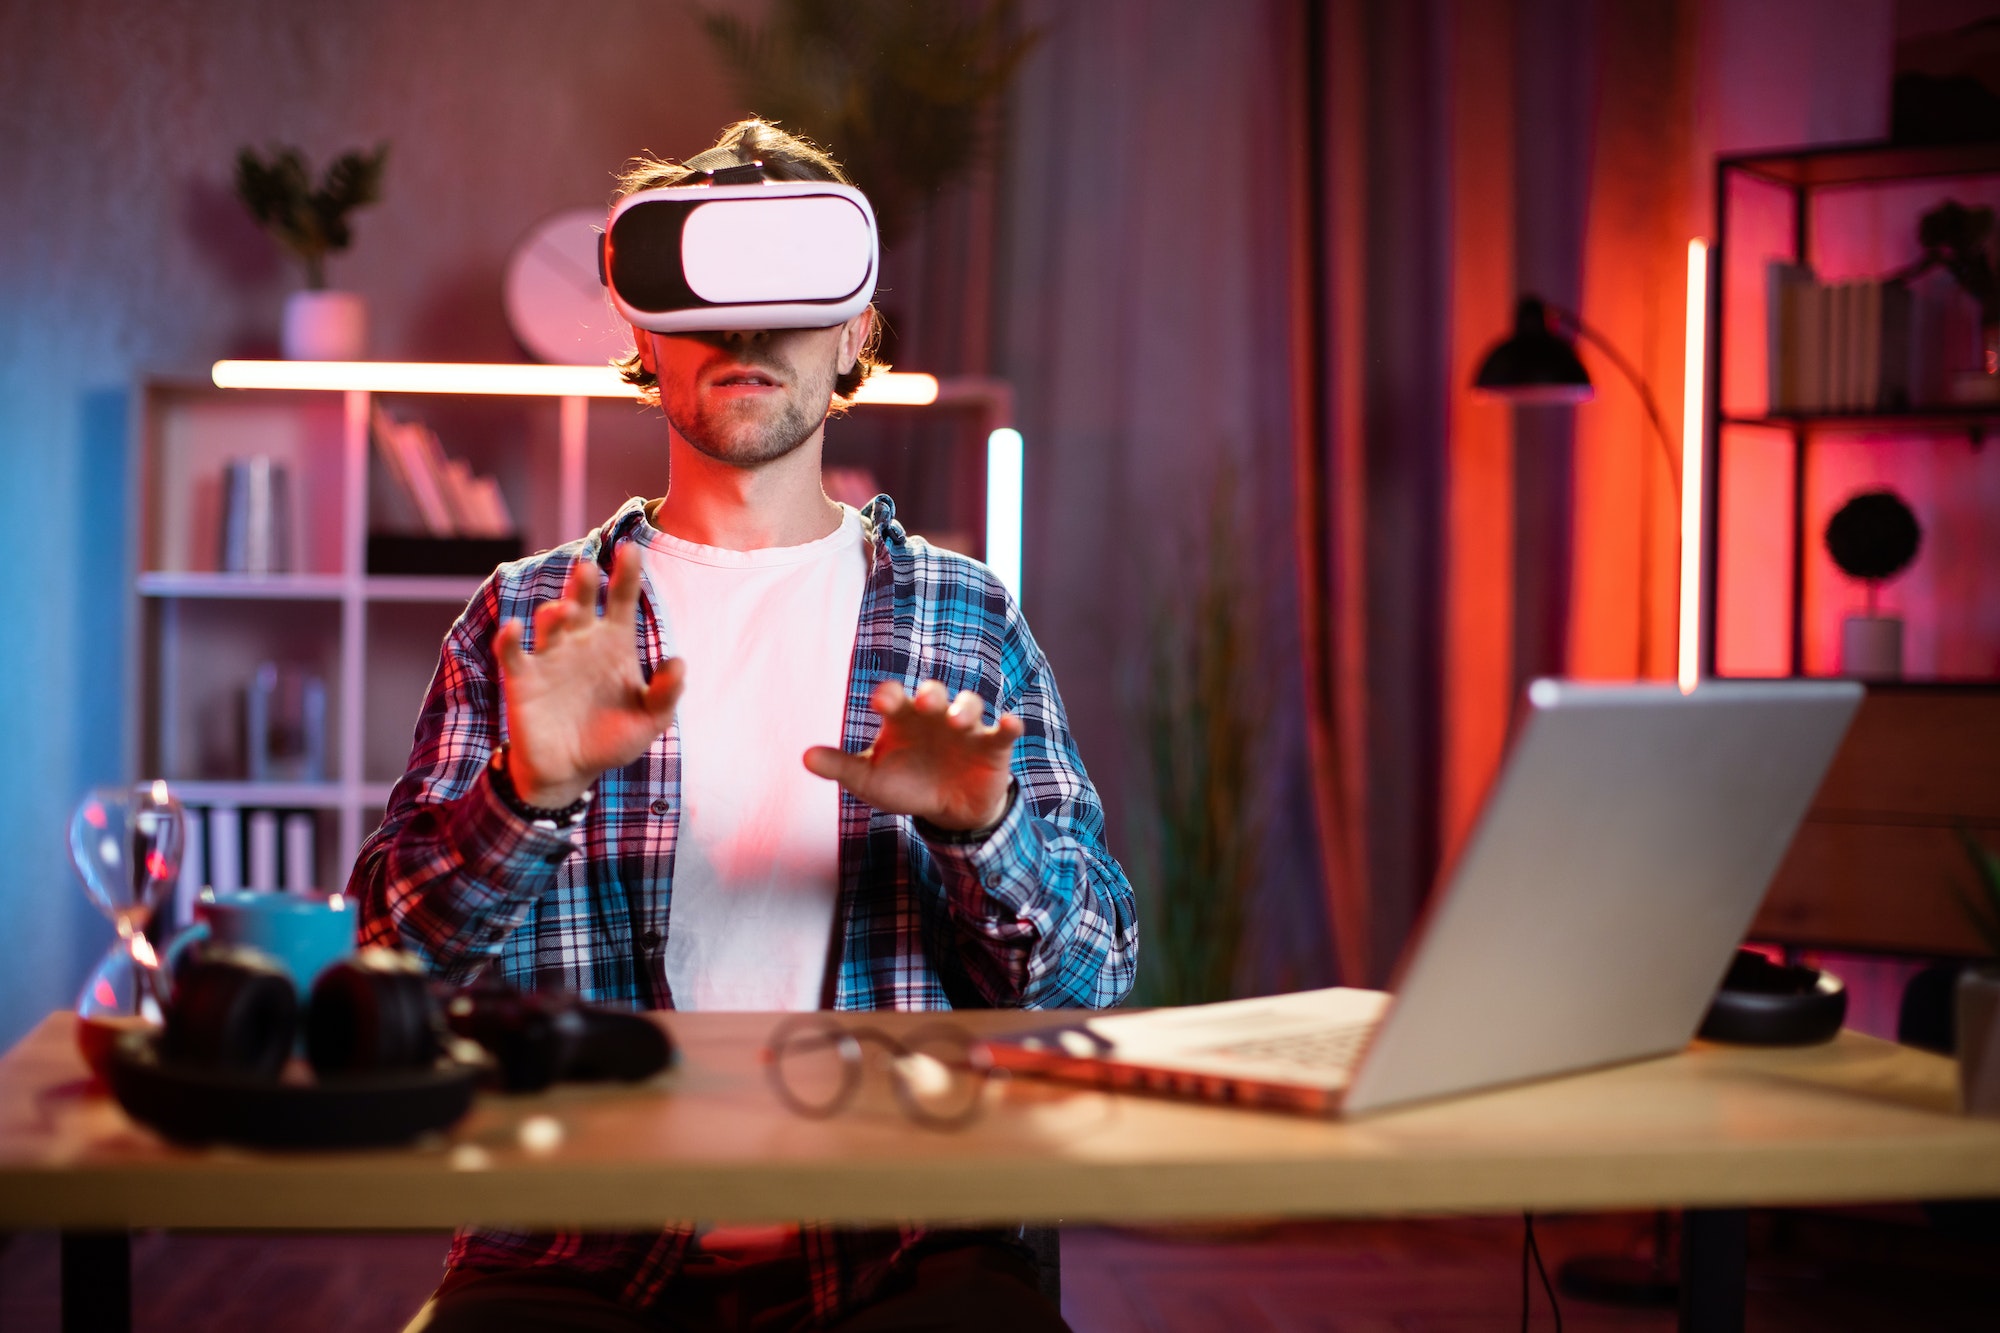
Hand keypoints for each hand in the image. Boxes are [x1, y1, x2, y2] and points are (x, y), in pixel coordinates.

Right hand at [494, 544, 684, 807]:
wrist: (570, 772)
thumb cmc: (612, 740)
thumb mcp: (649, 720)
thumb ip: (665, 693)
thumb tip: (678, 662)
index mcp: (615, 642)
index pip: (622, 599)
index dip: (627, 573)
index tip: (630, 549)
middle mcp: (582, 640)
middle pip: (583, 600)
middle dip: (584, 582)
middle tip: (588, 567)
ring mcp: (550, 656)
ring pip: (550, 621)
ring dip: (555, 612)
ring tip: (565, 611)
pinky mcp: (523, 678)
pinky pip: (512, 652)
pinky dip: (509, 639)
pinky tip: (515, 629)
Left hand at [803, 680, 1023, 830]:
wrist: (947, 810)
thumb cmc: (906, 784)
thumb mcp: (871, 780)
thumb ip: (841, 767)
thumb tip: (804, 758)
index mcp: (903, 718)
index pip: (895, 697)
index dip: (890, 695)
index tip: (881, 701)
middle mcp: (935, 716)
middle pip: (934, 694)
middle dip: (931, 695)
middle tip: (923, 702)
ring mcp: (966, 728)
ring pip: (970, 705)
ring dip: (965, 709)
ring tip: (957, 723)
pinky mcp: (992, 745)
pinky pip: (1003, 730)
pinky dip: (1008, 724)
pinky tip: (1010, 723)